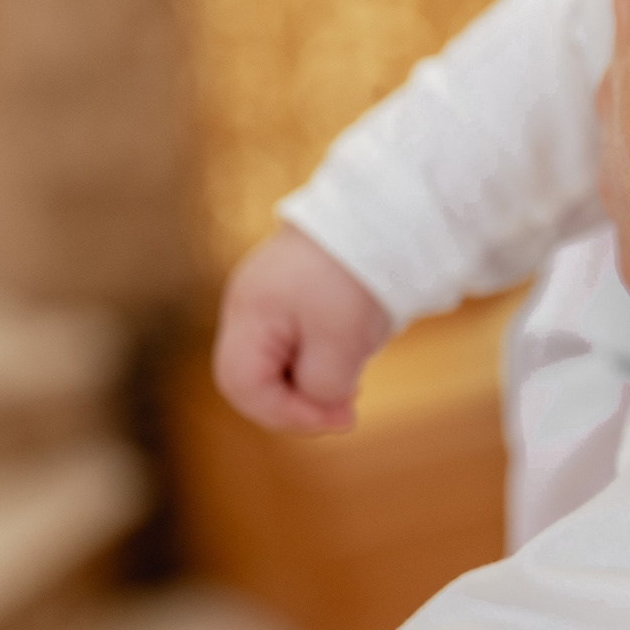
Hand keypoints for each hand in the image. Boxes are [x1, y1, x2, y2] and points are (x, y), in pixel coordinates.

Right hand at [212, 224, 392, 431]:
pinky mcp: (299, 291)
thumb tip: (323, 402)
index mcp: (249, 312)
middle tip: (348, 408)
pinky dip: (324, 355)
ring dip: (315, 378)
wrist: (389, 211)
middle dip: (299, 400)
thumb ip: (320, 386)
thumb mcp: (341, 344)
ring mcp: (272, 295)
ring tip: (355, 373)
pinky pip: (299, 339)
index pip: (240, 386)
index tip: (339, 418)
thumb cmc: (358, 276)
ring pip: (280, 360)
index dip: (285, 414)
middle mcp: (250, 303)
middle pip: (255, 376)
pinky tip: (355, 348)